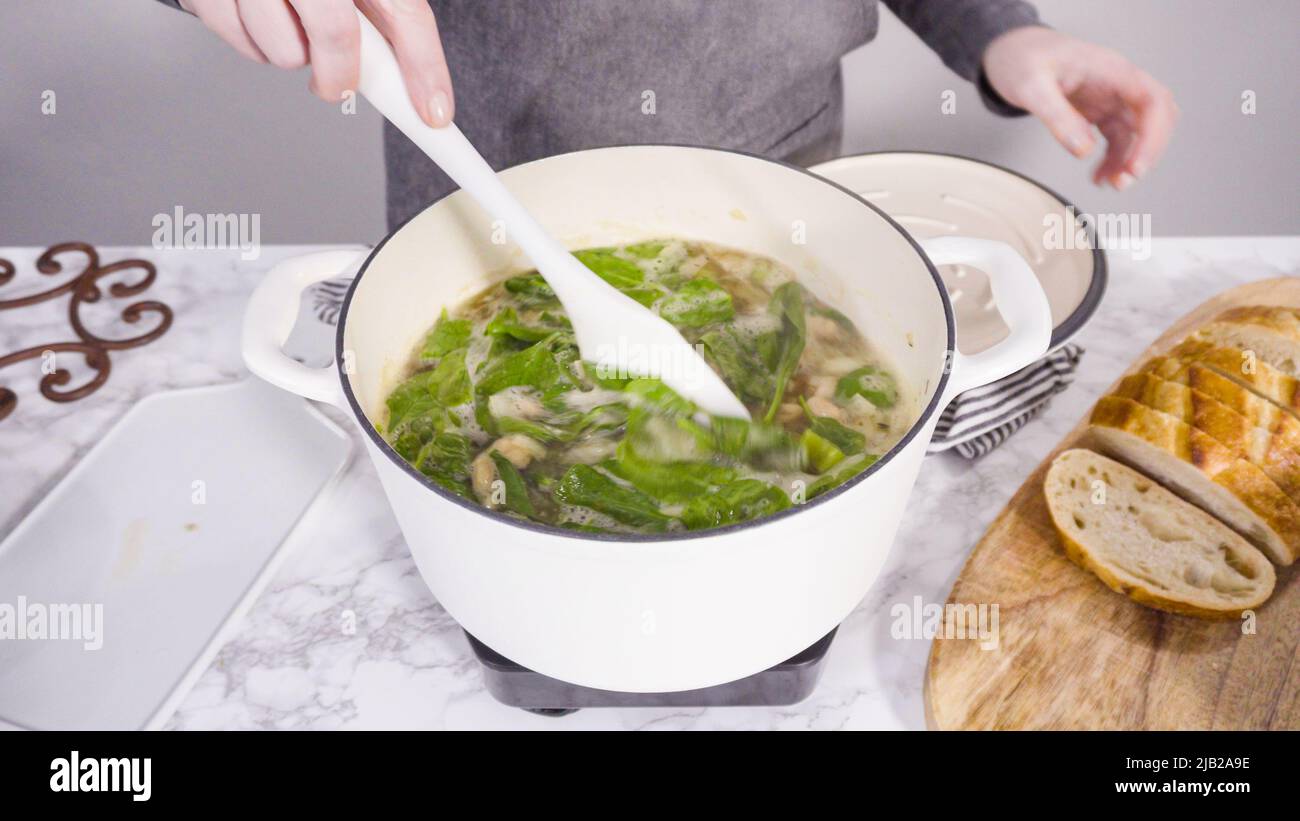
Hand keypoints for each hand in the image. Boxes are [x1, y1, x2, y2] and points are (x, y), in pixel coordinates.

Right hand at [179, 0, 453, 126]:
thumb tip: (427, 93)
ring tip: (290, 21)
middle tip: (337, 77)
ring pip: (283, 50)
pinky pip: (237, 40)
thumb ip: (392, 20)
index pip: (402, 10)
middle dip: (340, 72)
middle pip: (334, 30)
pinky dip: (252, 42)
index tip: (435, 112)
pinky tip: (257, 14)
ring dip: (291, 54)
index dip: (424, 66)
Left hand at [982, 26, 1176, 188]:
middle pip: (1154, 117)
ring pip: (1136, 133)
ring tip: (1111, 184)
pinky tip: (1098, 177)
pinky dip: (1112, 160)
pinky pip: (1116, 139)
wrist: (1011, 51)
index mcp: (1110, 70)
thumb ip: (1057, 116)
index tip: (1137, 165)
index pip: (1151, 101)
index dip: (1152, 136)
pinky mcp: (1098, 111)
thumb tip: (1083, 150)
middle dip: (1147, 151)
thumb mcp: (1032, 86)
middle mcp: (1117, 83)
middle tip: (1126, 180)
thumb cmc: (1023, 58)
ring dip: (1128, 161)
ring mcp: (1110, 98)